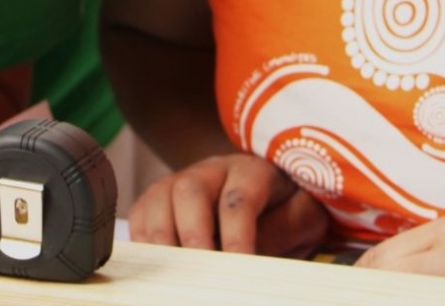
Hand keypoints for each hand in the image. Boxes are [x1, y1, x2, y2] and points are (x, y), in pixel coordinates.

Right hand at [129, 152, 326, 256]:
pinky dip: (142, 240)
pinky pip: (140, 214)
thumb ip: (285, 231)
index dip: (237, 235)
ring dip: (163, 239)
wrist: (264, 195)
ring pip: (158, 199)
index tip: (239, 265)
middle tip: (200, 269)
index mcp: (251, 171)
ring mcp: (180, 181)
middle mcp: (211, 171)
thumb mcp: (304, 219)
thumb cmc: (285, 212)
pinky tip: (157, 265)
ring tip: (174, 273)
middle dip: (193, 233)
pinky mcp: (158, 198)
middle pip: (190, 190)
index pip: (238, 199)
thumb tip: (251, 258)